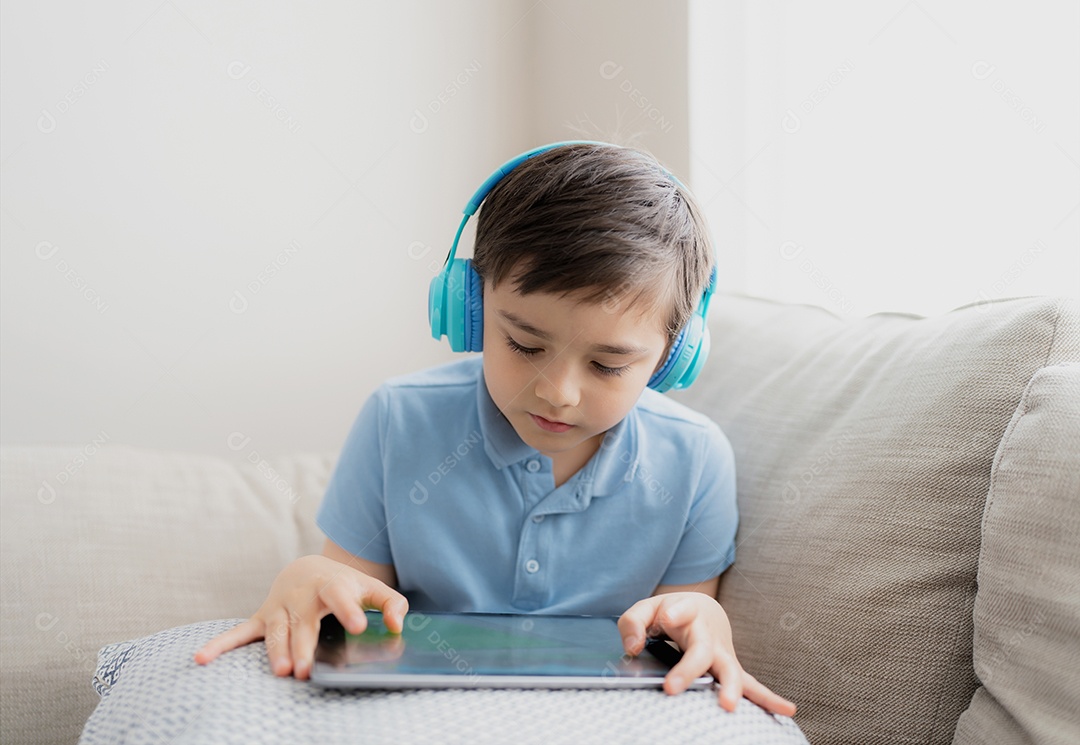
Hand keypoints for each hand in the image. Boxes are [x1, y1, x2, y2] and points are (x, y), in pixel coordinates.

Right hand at [192, 554, 407, 679]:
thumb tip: (398, 625)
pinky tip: (202, 658)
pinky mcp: (262, 618)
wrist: (309, 570)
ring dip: (277, 651)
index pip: (341, 596)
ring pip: (277, 632)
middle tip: (308, 668)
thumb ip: (392, 603)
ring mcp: (279, 608)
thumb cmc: (345, 585)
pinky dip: (221, 645)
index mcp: (332, 586)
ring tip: (282, 672)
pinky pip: (240, 633)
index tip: (360, 626)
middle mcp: (302, 596)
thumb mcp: (371, 588)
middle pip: (304, 623)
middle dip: (305, 645)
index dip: (350, 610)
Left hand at [619, 592, 795, 715]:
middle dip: (689, 669)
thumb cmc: (671, 612)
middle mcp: (707, 633)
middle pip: (701, 650)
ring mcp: (722, 652)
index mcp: (687, 612)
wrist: (703, 610)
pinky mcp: (729, 669)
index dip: (675, 612)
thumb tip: (633, 648)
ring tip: (728, 705)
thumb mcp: (647, 609)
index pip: (682, 610)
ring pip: (730, 670)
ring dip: (731, 687)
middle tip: (672, 687)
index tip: (667, 618)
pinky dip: (768, 698)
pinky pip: (750, 685)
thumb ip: (633, 623)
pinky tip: (787, 710)